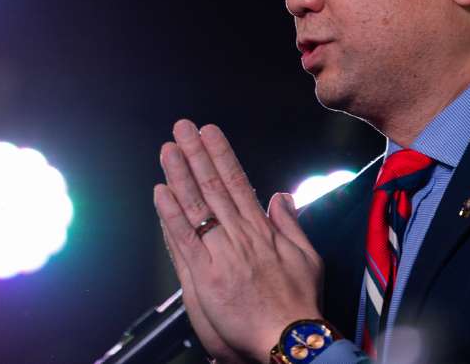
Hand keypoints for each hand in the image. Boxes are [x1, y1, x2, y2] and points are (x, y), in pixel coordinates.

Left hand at [154, 119, 324, 361]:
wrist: (290, 340)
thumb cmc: (300, 304)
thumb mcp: (308, 258)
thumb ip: (291, 225)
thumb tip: (280, 196)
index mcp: (263, 231)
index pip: (238, 183)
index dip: (221, 155)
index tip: (209, 133)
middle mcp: (241, 237)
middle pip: (214, 188)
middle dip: (196, 155)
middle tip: (181, 129)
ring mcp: (221, 256)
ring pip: (197, 208)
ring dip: (180, 176)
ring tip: (168, 150)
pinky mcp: (205, 278)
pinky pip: (184, 241)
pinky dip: (171, 216)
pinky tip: (161, 193)